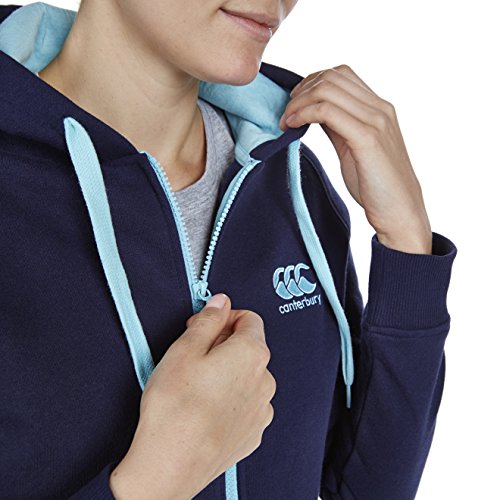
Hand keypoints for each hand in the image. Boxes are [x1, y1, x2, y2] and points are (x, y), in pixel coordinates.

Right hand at [110, 293, 275, 499]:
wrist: (170, 466)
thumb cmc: (174, 409)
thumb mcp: (184, 349)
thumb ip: (208, 319)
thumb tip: (221, 303)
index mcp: (251, 353)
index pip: (249, 318)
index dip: (224, 318)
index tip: (206, 327)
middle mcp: (264, 380)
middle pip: (249, 347)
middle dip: (223, 344)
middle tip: (194, 356)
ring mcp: (261, 409)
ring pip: (247, 376)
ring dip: (227, 373)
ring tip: (196, 386)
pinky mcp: (253, 432)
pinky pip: (246, 403)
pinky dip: (231, 399)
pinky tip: (205, 408)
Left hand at [279, 64, 432, 253]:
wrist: (399, 210)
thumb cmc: (376, 184)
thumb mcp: (354, 147)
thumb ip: (338, 126)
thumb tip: (313, 112)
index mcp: (378, 109)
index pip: (341, 74)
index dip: (312, 83)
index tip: (294, 103)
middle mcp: (379, 109)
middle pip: (332, 76)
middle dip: (301, 91)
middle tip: (286, 113)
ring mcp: (375, 121)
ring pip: (327, 89)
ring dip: (298, 102)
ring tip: (286, 121)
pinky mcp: (367, 138)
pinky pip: (327, 111)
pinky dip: (303, 114)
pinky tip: (293, 127)